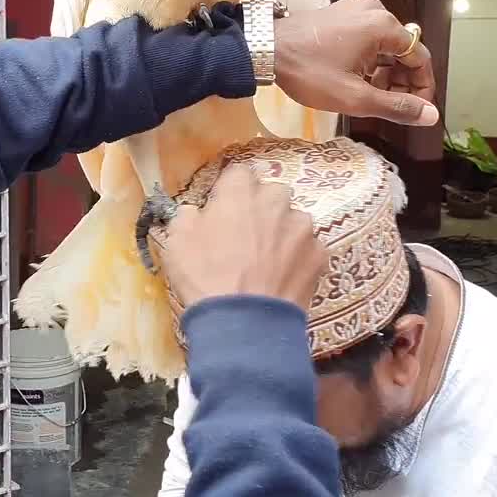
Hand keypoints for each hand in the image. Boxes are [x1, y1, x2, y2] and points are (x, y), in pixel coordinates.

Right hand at [152, 165, 327, 314]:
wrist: (245, 323)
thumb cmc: (205, 277)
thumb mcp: (177, 242)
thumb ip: (188, 216)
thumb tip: (196, 213)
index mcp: (241, 191)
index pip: (239, 173)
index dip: (230, 192)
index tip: (223, 210)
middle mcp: (277, 200)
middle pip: (271, 194)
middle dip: (261, 209)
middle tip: (246, 237)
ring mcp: (303, 228)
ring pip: (293, 222)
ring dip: (282, 234)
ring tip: (267, 263)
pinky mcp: (320, 255)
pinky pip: (308, 249)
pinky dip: (297, 259)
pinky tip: (282, 279)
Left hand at [274, 0, 438, 126]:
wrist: (263, 49)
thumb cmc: (308, 72)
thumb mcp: (354, 97)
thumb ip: (395, 106)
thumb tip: (431, 115)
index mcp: (384, 26)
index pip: (420, 58)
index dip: (422, 88)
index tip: (415, 110)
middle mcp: (375, 11)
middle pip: (403, 50)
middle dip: (401, 81)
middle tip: (389, 107)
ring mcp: (356, 9)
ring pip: (384, 45)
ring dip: (385, 72)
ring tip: (370, 96)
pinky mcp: (340, 14)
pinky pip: (367, 38)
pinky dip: (369, 60)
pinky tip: (356, 79)